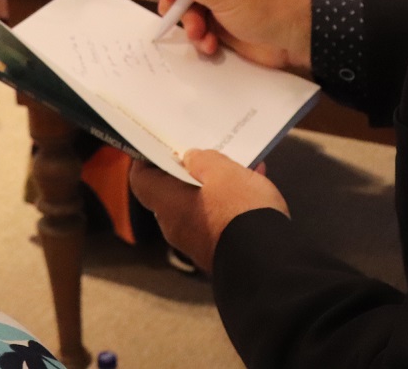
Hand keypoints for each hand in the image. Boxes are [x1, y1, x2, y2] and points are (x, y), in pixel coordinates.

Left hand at [129, 150, 288, 273]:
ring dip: (215, 185)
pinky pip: (219, 219)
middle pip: (172, 191)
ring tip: (239, 166)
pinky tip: (256, 184)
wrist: (267, 262)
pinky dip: (231, 202)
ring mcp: (197, 242)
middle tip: (206, 151)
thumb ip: (202, 159)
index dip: (147, 159)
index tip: (163, 144)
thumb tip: (190, 159)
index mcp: (168, 203)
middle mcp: (176, 226)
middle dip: (189, 170)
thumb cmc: (237, 209)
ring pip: (199, 204)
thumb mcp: (221, 170)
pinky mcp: (220, 250)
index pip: (141, 179)